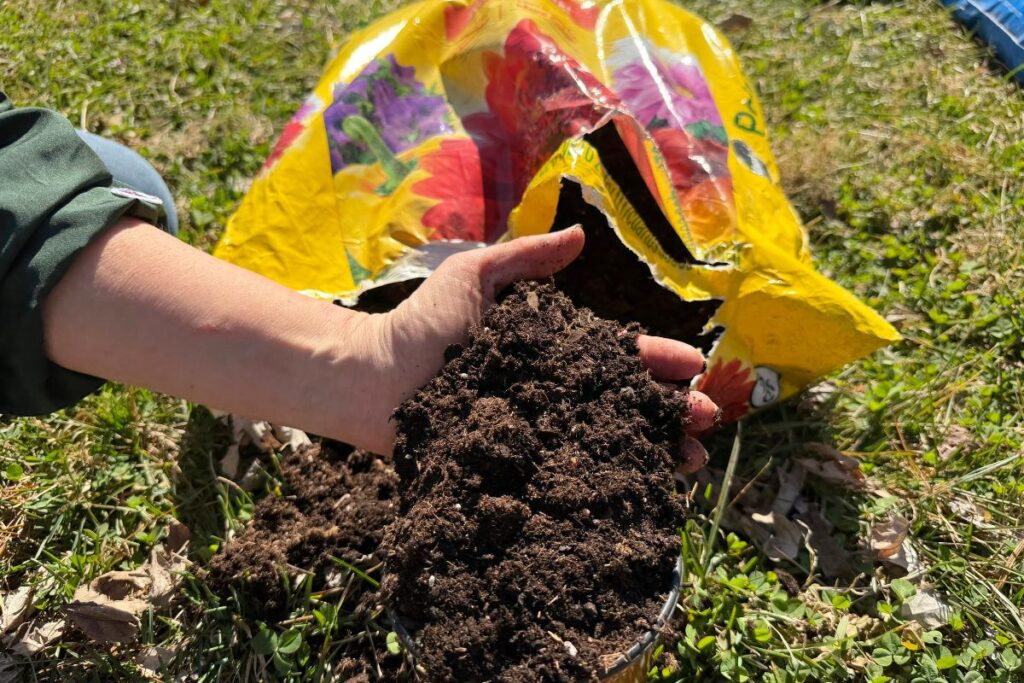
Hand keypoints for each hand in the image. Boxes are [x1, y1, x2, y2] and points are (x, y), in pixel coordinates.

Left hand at [356, 226, 716, 466]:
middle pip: (623, 403)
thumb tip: (580, 235)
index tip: (694, 368)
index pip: (616, 358)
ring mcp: (538, 431)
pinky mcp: (517, 465)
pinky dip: (607, 482)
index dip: (657, 362)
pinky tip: (640, 491)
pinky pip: (568, 475)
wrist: (374, 377)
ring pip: (606, 442)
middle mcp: (553, 394)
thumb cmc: (422, 323)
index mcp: (552, 354)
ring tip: (691, 463)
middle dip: (670, 411)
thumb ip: (525, 258)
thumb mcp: (475, 277)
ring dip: (653, 451)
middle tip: (707, 421)